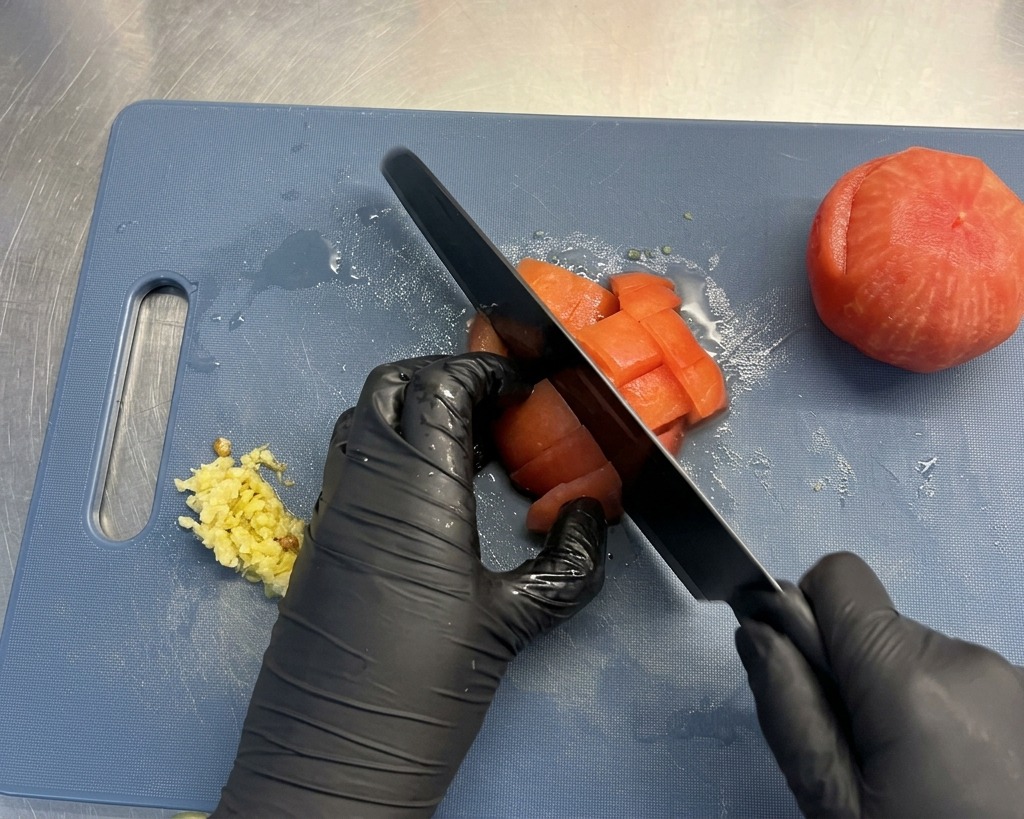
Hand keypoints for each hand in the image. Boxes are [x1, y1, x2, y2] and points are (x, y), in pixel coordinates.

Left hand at [212, 353, 606, 817]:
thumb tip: (591, 517)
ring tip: (471, 449)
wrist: (328, 762)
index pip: (438, 387)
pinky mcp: (320, 543)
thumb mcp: (512, 622)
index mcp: (413, 491)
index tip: (520, 388)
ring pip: (364, 422)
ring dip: (413, 414)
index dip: (483, 373)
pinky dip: (391, 453)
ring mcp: (332, 512)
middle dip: (443, 378)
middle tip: (494, 408)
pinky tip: (433, 496)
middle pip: (389, 386)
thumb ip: (567, 562)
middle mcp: (362, 486)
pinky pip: (352, 466)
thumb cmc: (418, 693)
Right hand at [736, 552, 1023, 817]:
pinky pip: (966, 684)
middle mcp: (971, 661)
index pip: (838, 576)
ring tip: (919, 780)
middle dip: (856, 678)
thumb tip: (757, 631)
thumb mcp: (833, 805)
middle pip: (877, 628)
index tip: (811, 678)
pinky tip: (958, 779)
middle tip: (866, 761)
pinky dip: (949, 717)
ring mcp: (1016, 681)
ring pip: (922, 659)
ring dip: (905, 701)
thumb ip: (787, 706)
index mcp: (910, 679)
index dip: (807, 617)